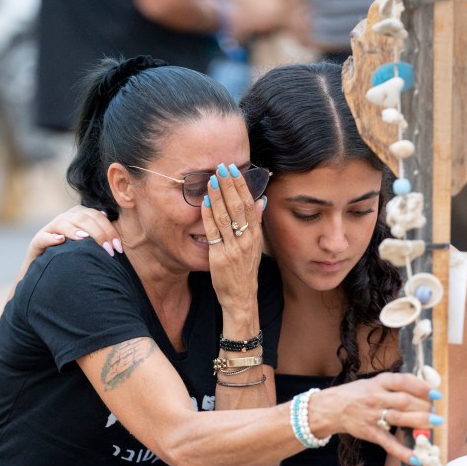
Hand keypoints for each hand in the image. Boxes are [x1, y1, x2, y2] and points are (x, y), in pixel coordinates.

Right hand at [27, 205, 120, 260]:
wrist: (45, 269)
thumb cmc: (73, 256)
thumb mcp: (89, 246)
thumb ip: (101, 237)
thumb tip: (118, 236)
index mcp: (79, 216)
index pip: (97, 217)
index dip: (109, 230)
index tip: (118, 248)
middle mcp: (65, 219)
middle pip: (83, 219)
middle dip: (98, 234)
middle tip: (109, 250)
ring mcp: (50, 229)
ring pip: (64, 223)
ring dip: (76, 231)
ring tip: (86, 239)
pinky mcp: (37, 241)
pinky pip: (43, 237)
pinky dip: (51, 238)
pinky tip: (60, 240)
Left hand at [201, 164, 264, 317]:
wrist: (241, 297)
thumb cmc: (245, 271)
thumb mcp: (255, 247)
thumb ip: (257, 223)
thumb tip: (262, 201)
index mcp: (254, 236)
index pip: (250, 205)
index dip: (242, 186)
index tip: (235, 170)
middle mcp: (246, 240)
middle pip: (239, 207)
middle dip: (230, 186)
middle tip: (222, 167)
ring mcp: (233, 248)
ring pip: (226, 217)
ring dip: (218, 196)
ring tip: (212, 179)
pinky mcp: (220, 256)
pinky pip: (213, 232)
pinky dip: (209, 215)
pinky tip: (204, 202)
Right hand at [324, 371, 440, 465]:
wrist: (331, 408)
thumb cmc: (357, 394)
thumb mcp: (374, 382)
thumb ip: (395, 385)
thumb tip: (424, 389)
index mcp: (379, 382)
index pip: (403, 381)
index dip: (421, 387)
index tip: (436, 394)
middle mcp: (376, 397)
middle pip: (404, 401)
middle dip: (424, 406)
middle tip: (436, 412)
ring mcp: (372, 416)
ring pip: (399, 418)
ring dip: (419, 421)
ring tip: (435, 423)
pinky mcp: (370, 433)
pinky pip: (388, 443)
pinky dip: (402, 452)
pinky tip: (415, 458)